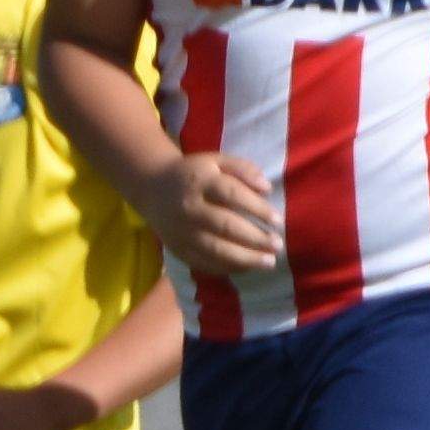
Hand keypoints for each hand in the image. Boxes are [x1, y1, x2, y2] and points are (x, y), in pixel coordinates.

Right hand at [142, 150, 281, 277]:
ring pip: (214, 249)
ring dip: (244, 258)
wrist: (152, 187)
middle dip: (254, 238)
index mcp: (200, 181)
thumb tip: (267, 189)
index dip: (256, 208)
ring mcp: (181, 230)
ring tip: (268, 262)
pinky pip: (203, 262)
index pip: (232, 194)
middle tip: (277, 246)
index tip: (278, 220)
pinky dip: (226, 268)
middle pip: (224, 225)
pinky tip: (246, 268)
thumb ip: (242, 169)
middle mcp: (189, 207)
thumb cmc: (194, 173)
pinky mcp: (177, 248)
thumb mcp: (216, 161)